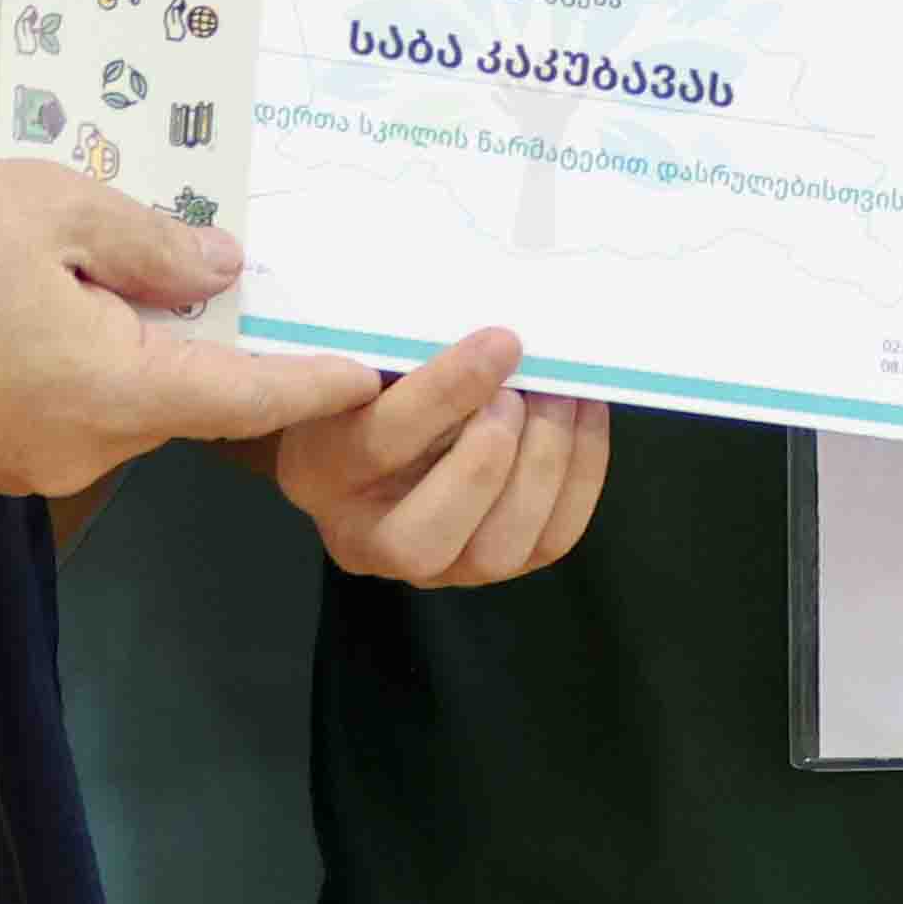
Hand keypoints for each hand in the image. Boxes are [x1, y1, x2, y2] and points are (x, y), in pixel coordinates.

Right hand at [0, 165, 377, 499]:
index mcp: (114, 393)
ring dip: (146, 345)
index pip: (245, 395)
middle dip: (219, 341)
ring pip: (128, 399)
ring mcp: (37, 465)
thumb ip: (152, 242)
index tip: (376, 373)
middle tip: (257, 274)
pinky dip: (96, 362)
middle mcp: (87, 451)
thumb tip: (225, 269)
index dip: (315, 382)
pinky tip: (73, 305)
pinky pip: (76, 408)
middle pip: (187, 395)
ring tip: (138, 269)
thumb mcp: (49, 205)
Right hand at [267, 326, 607, 585]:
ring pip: (496, 551)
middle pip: (428, 532)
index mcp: (320, 474)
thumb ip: (405, 351)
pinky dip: (579, 475)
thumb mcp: (363, 356)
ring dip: (543, 467)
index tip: (501, 342)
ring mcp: (434, 567)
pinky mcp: (492, 562)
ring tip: (561, 398)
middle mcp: (367, 539)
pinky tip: (582, 416)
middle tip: (522, 391)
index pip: (381, 443)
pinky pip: (550, 539)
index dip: (448, 391)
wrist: (365, 430)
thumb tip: (493, 337)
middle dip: (489, 456)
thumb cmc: (365, 380)